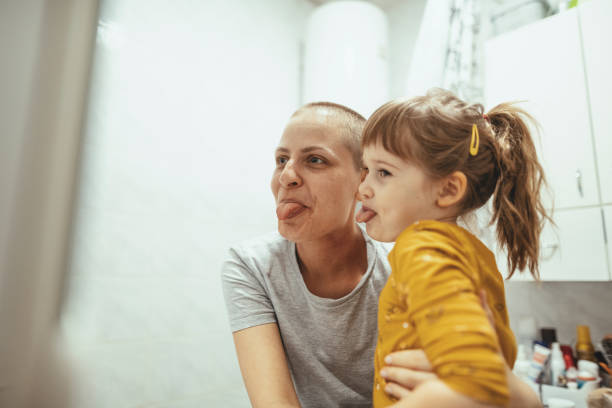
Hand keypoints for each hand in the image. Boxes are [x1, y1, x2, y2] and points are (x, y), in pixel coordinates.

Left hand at [381, 290, 498, 400]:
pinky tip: (395, 392)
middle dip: (398, 372)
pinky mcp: (446, 405)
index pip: (425, 360)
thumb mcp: (491, 338)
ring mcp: (449, 397)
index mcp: (457, 362)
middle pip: (418, 378)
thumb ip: (483, 314)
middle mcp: (452, 382)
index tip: (389, 356)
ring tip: (386, 379)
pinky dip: (406, 398)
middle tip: (384, 367)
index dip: (405, 359)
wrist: (511, 398)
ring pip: (418, 393)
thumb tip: (481, 290)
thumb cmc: (498, 364)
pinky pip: (422, 404)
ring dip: (399, 386)